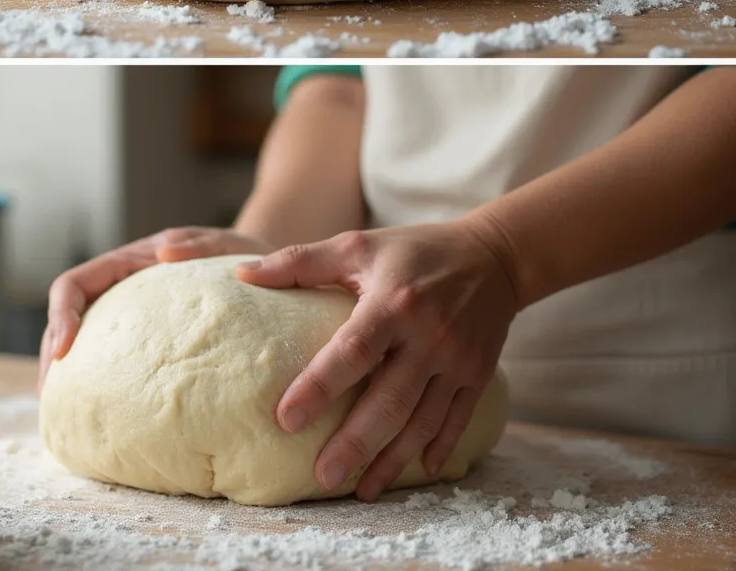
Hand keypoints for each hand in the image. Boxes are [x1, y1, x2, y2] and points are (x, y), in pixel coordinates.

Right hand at [37, 227, 268, 389]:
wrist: (262, 270)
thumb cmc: (241, 254)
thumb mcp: (224, 243)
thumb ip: (199, 244)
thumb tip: (164, 253)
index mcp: (130, 262)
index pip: (75, 283)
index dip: (61, 314)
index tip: (64, 349)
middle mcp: (121, 287)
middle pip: (67, 317)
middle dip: (52, 352)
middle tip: (52, 395)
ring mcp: (129, 315)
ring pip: (82, 340)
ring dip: (65, 371)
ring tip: (63, 410)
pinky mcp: (143, 339)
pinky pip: (108, 357)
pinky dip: (95, 379)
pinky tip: (98, 409)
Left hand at [237, 222, 517, 500]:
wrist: (493, 255)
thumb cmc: (412, 250)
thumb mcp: (357, 246)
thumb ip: (300, 262)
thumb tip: (243, 276)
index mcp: (394, 301)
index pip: (353, 351)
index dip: (319, 386)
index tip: (286, 419)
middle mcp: (429, 334)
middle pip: (389, 399)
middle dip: (354, 442)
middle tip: (320, 477)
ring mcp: (458, 358)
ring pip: (421, 419)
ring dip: (391, 458)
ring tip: (360, 490)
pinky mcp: (478, 373)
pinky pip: (456, 419)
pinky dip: (436, 447)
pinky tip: (415, 471)